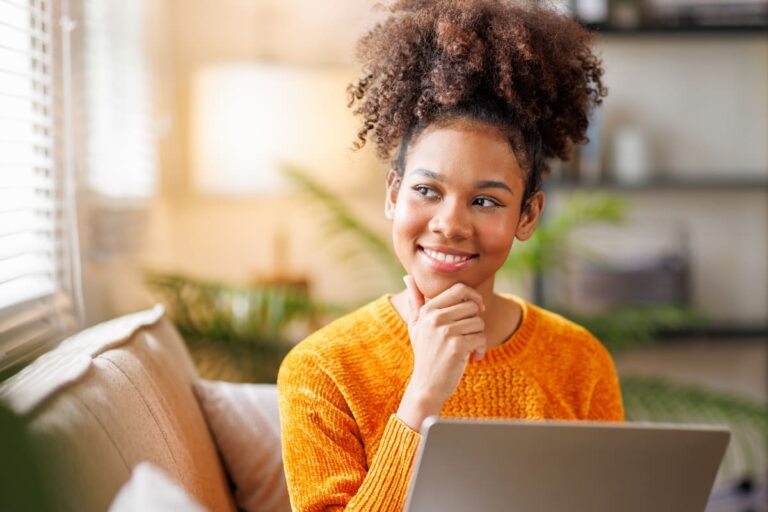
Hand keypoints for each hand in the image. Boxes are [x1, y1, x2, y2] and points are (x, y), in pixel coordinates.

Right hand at [396, 276, 486, 430]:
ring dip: (478, 337)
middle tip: (469, 335)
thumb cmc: (424, 353)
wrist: (427, 385)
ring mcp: (445, 331)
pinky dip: (480, 349)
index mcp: (428, 309)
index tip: (477, 309)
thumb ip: (415, 301)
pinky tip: (472, 358)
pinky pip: (481, 338)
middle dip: (476, 322)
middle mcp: (435, 317)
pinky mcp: (457, 346)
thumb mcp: (416, 325)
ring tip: (468, 348)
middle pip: (473, 306)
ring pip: (479, 323)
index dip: (473, 296)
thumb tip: (407, 277)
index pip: (459, 289)